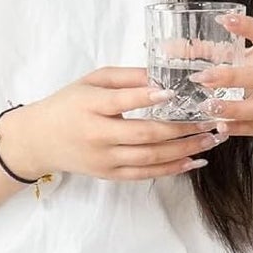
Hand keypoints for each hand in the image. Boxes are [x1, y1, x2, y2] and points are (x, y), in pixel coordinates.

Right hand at [0, 69, 224, 181]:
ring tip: (210, 140)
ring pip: (151, 158)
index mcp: (90, 106)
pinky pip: (147, 174)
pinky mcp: (112, 176)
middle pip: (145, 135)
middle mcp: (99, 136)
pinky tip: (193, 161)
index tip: (174, 93)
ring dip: (185, 150)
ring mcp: (107, 160)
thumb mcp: (91, 82)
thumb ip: (125, 79)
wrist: (42, 140)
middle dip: (182, 129)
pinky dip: (173, 168)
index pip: (123, 102)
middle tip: (209, 121)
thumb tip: (160, 76)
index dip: (149, 98)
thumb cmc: (70, 105)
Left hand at [196, 14, 252, 144]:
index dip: (248, 27)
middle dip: (231, 77)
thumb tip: (179, 47)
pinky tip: (220, 126)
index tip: (224, 20)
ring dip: (232, 108)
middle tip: (203, 78)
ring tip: (208, 106)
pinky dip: (237, 128)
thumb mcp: (250, 60)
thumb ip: (220, 52)